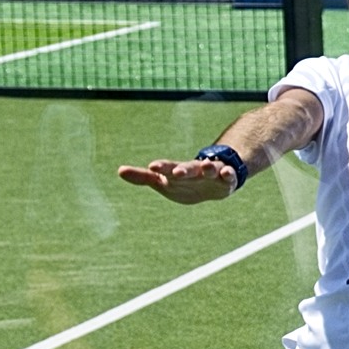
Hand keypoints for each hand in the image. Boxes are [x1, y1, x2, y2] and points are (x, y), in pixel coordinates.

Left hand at [115, 158, 235, 204]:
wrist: (212, 181)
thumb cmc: (183, 182)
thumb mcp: (163, 182)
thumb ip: (143, 177)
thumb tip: (119, 171)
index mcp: (178, 171)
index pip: (168, 168)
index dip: (161, 167)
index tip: (152, 167)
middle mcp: (194, 170)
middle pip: (188, 168)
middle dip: (183, 170)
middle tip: (176, 172)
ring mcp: (211, 174)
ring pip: (211, 169)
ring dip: (209, 168)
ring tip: (208, 167)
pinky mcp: (226, 180)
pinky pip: (229, 176)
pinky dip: (228, 174)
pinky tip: (226, 173)